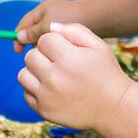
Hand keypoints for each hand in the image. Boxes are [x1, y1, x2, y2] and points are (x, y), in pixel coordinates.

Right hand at [14, 0, 87, 52]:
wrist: (98, 17)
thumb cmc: (71, 18)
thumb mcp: (47, 26)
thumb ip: (32, 32)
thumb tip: (19, 37)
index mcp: (42, 10)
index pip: (23, 24)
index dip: (18, 37)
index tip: (18, 51)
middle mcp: (49, 14)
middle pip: (33, 31)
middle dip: (31, 42)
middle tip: (36, 53)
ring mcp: (59, 21)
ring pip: (45, 37)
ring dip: (43, 46)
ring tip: (48, 55)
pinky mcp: (68, 29)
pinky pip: (56, 40)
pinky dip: (54, 46)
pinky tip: (58, 54)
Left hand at [17, 22, 131, 128]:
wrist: (114, 108)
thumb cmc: (106, 73)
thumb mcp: (98, 46)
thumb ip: (75, 31)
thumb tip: (51, 27)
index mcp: (68, 58)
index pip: (44, 40)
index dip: (54, 42)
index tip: (66, 50)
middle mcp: (54, 77)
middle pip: (30, 56)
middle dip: (42, 56)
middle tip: (58, 62)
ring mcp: (47, 96)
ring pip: (23, 74)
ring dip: (35, 72)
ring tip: (52, 75)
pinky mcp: (44, 110)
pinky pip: (26, 93)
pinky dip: (35, 89)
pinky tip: (51, 89)